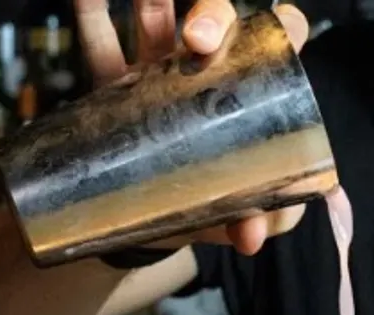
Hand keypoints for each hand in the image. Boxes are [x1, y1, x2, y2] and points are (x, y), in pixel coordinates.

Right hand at [73, 0, 310, 254]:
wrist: (147, 225)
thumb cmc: (211, 206)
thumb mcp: (245, 213)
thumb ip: (263, 219)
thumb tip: (252, 234)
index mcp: (247, 90)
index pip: (274, 44)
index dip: (283, 26)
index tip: (284, 24)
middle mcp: (206, 69)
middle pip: (214, 19)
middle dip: (208, 14)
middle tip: (198, 39)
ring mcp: (158, 69)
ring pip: (156, 15)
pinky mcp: (114, 86)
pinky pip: (98, 43)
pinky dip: (90, 13)